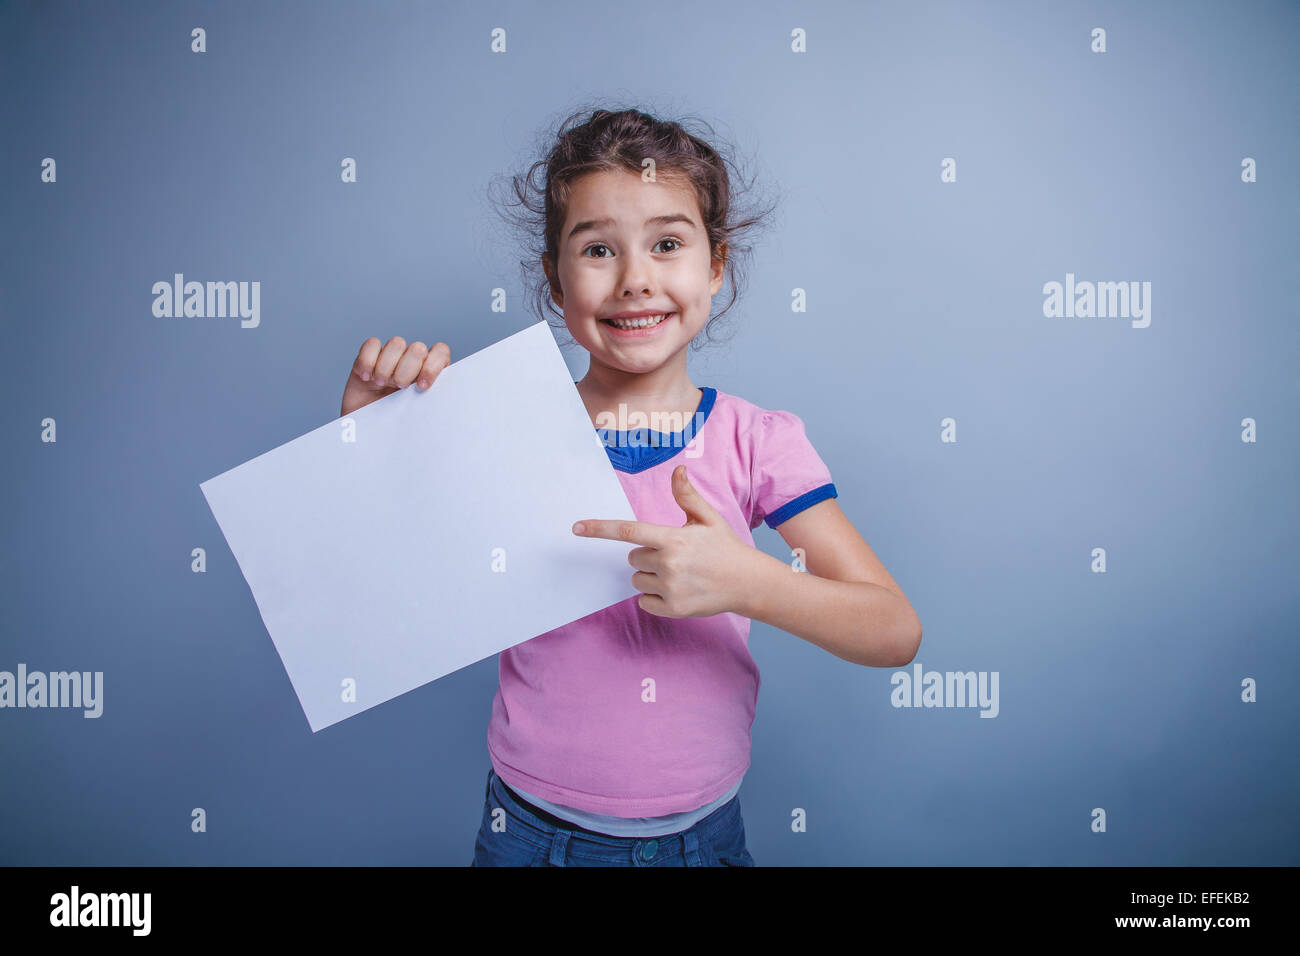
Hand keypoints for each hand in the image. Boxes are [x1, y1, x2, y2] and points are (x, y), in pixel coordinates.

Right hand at [340, 336, 450, 417]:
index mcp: (431, 372)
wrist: (368, 433)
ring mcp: (391, 357)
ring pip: (396, 343)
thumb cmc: (398, 426)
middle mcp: (413, 361)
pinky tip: (366, 377)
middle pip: (418, 348)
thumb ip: (432, 401)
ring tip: (381, 384)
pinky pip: (371, 344)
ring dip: (387, 365)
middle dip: (408, 369)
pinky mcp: (369, 357)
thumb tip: (447, 400)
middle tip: (399, 388)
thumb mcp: (420, 415)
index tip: (422, 386)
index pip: (440, 352)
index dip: (433, 366)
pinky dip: (367, 360)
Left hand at [572, 464, 758, 617]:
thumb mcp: (708, 518)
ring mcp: (670, 589)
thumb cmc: (725, 547)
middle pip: (632, 558)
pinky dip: (655, 597)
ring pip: (637, 579)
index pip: (628, 531)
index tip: (576, 528)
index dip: (599, 529)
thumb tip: (678, 469)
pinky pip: (644, 601)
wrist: (748, 583)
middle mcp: (669, 564)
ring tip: (679, 573)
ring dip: (650, 576)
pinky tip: (677, 590)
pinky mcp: (673, 609)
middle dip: (647, 555)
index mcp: (673, 539)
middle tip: (674, 555)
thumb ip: (687, 496)